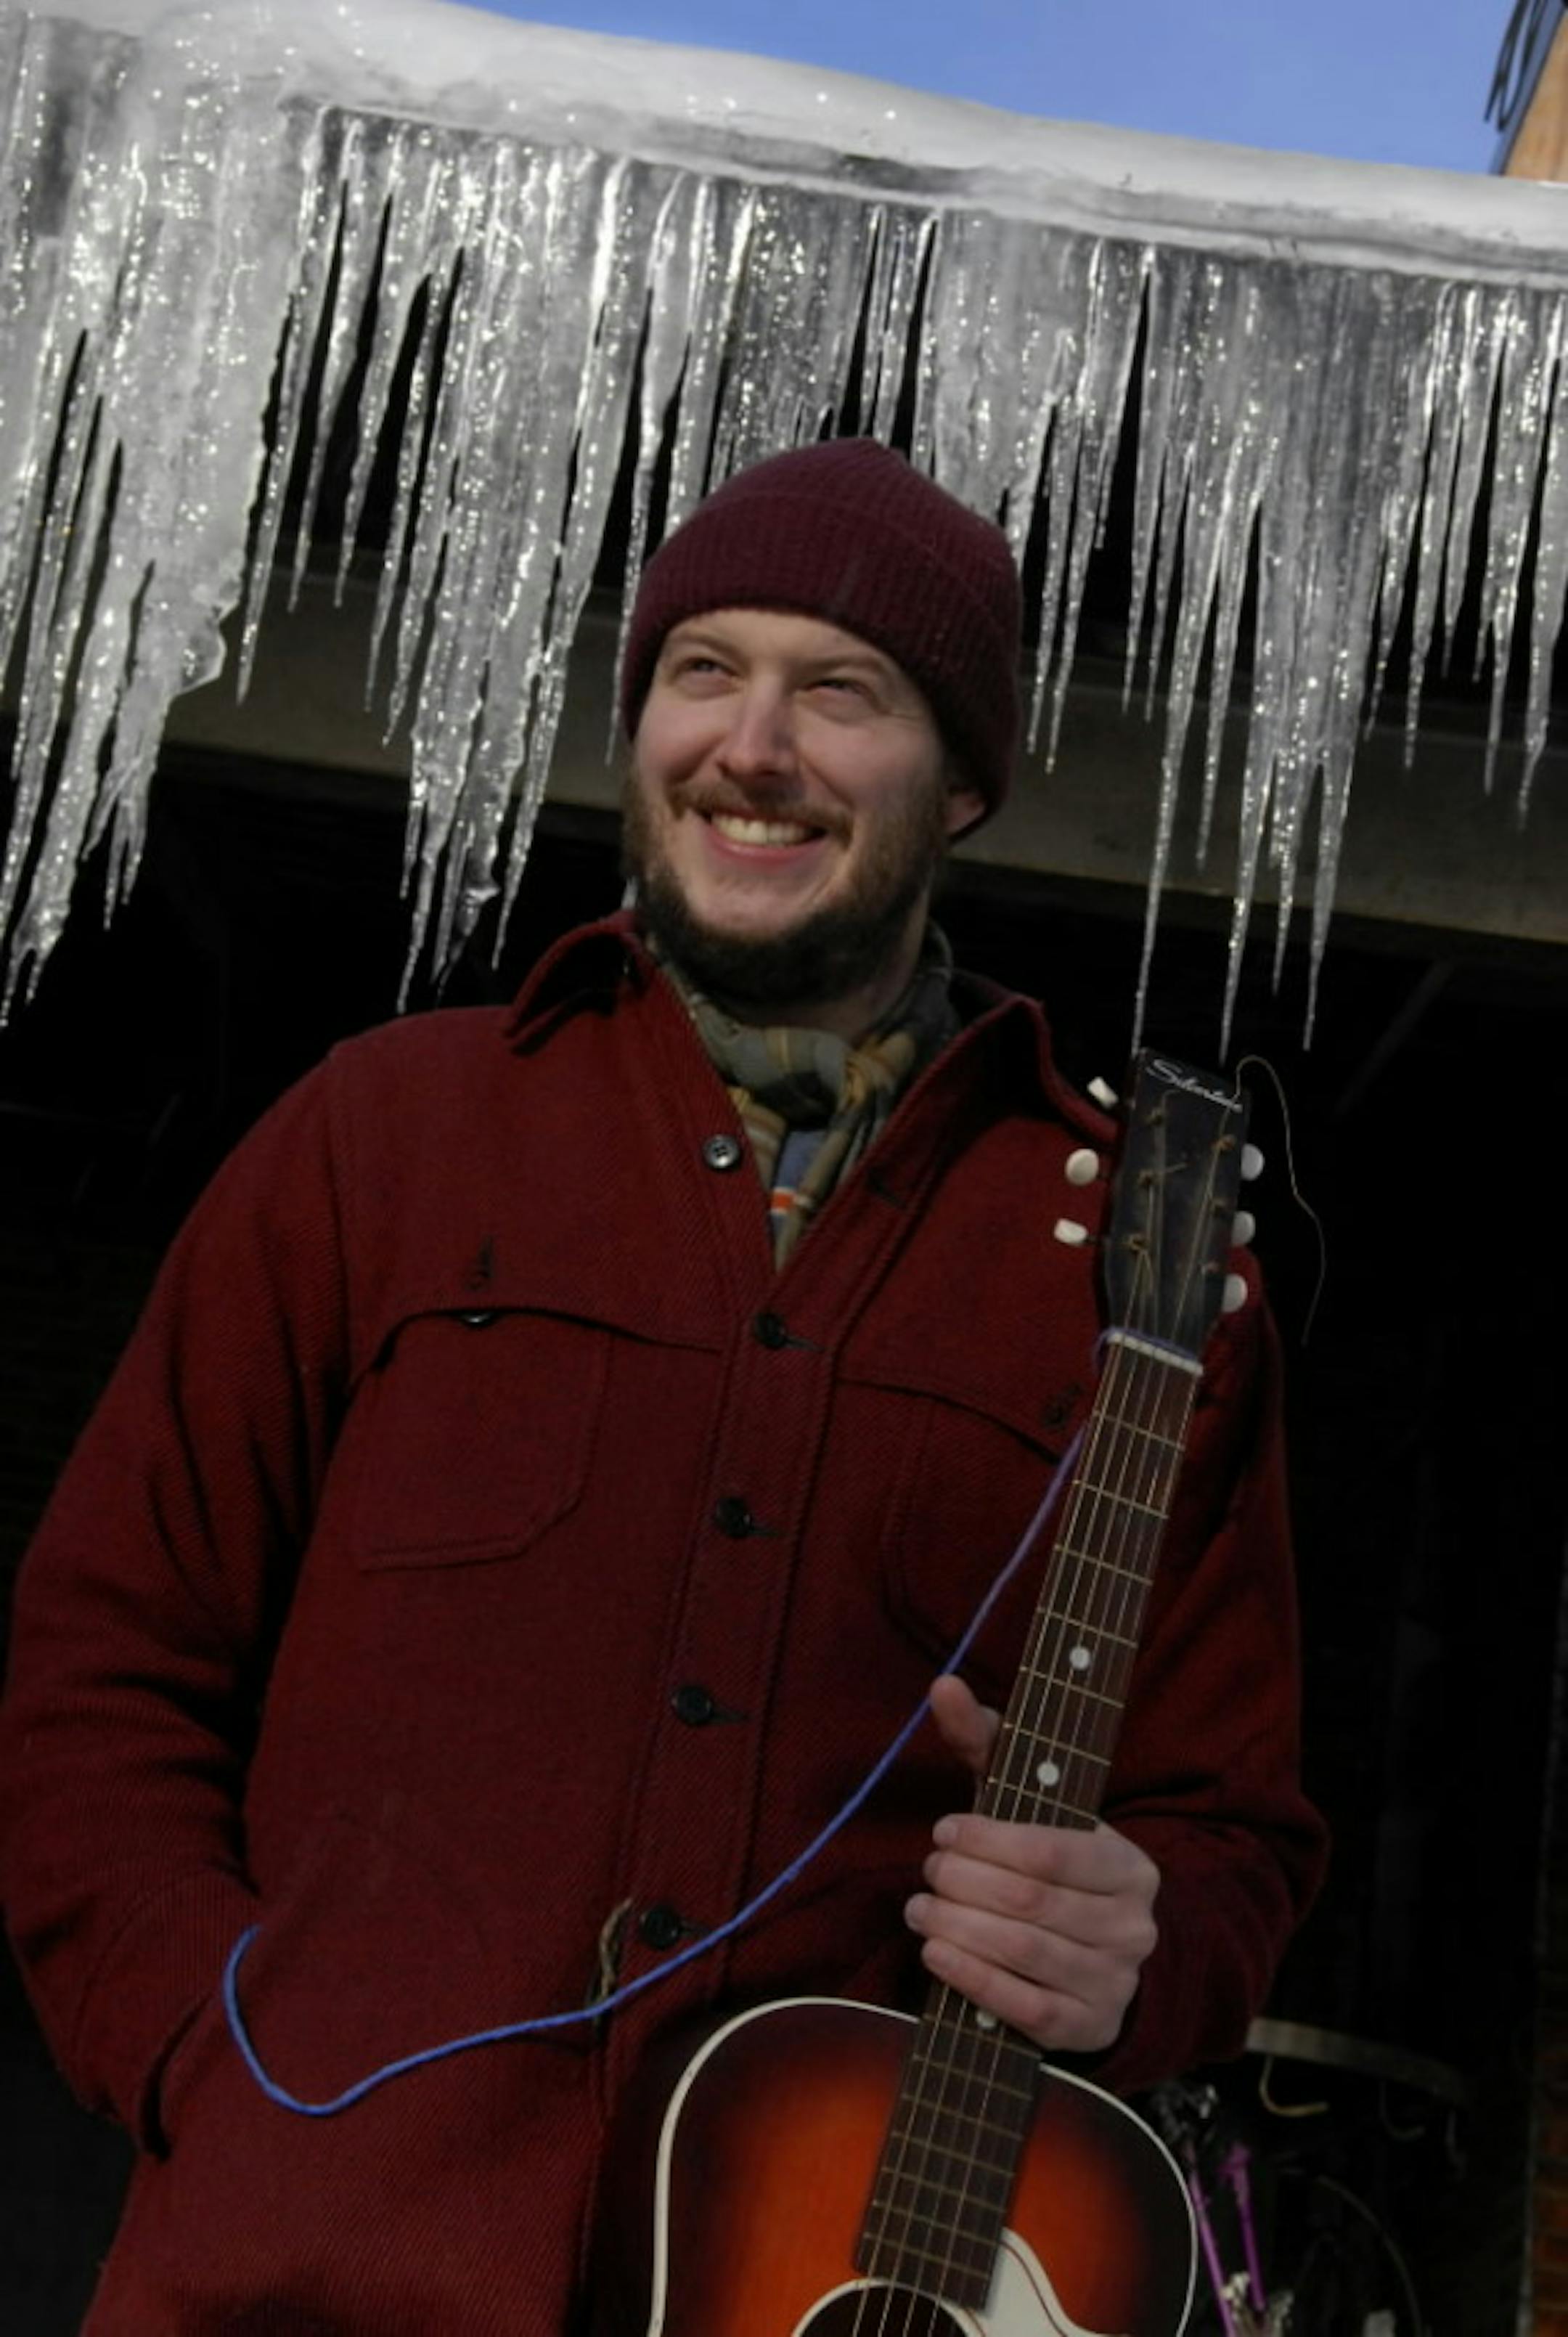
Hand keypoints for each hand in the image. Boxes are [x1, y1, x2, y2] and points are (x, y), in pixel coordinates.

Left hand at [903, 1674, 1159, 2053]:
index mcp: (1131, 1867)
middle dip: (962, 1883)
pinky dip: (970, 1978)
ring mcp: (1115, 1982)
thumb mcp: (1022, 1800)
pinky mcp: (1087, 2029)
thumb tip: (944, 1685)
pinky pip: (1023, 2007)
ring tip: (920, 1908)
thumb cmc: (1042, 1863)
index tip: (943, 1831)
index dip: (986, 1842)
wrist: (1090, 1959)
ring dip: (957, 1927)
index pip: (1052, 1851)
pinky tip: (934, 1954)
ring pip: (1024, 1951)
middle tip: (926, 1872)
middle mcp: (1135, 1926)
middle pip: (1030, 1901)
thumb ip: (985, 1738)